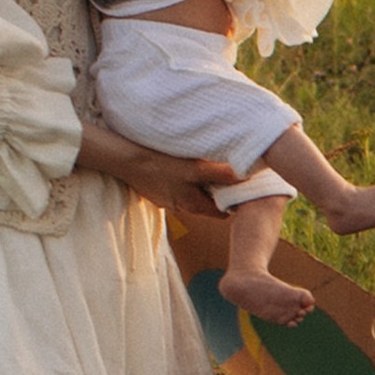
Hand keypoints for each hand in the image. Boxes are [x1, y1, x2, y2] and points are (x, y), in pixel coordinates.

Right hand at [76, 129, 240, 220]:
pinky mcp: (160, 192)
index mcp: (194, 206)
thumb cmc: (162, 165)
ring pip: (194, 196)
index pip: (223, 213)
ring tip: (211, 168)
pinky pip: (179, 189)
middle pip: (209, 204)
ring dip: (204, 186)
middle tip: (232, 175)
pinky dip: (187, 181)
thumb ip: (220, 174)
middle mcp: (183, 208)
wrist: (128, 161)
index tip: (244, 188)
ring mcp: (169, 201)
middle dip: (221, 193)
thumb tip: (246, 177)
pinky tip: (186, 167)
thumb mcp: (195, 169)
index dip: (235, 201)